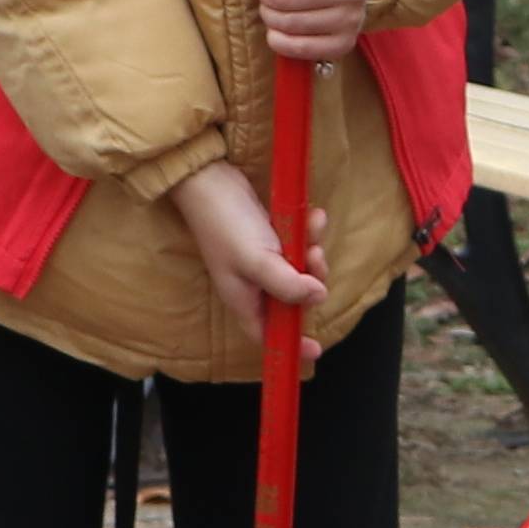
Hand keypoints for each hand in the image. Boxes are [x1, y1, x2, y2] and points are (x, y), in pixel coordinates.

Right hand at [169, 161, 323, 334]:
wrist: (209, 178)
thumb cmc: (227, 226)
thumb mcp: (258, 262)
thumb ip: (288, 285)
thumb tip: (319, 297)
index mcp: (244, 300)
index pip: (269, 334)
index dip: (291, 344)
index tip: (316, 349)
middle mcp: (253, 285)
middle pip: (293, 300)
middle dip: (311, 282)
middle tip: (315, 258)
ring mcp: (262, 261)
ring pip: (299, 270)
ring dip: (312, 252)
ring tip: (312, 229)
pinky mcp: (269, 238)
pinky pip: (297, 244)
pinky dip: (308, 232)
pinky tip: (313, 216)